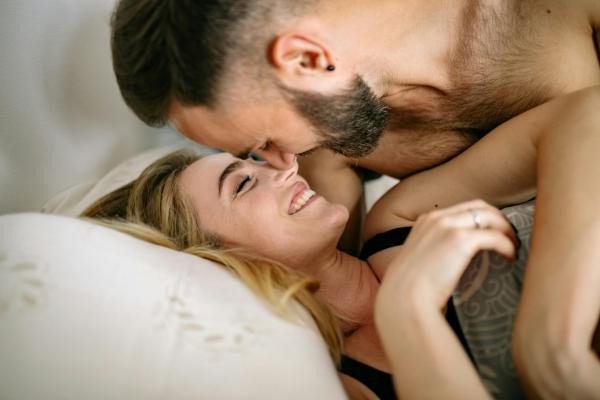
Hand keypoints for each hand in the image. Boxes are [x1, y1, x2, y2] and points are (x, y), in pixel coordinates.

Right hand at [376, 199, 517, 311]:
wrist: (404, 298)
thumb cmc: (409, 289)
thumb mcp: (418, 260)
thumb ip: (433, 250)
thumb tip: (450, 260)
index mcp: (426, 220)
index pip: (463, 208)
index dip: (483, 217)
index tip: (494, 231)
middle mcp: (437, 218)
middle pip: (479, 207)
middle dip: (499, 219)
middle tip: (510, 236)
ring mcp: (448, 227)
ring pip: (490, 217)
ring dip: (507, 230)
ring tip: (514, 246)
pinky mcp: (461, 241)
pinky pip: (495, 237)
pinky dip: (507, 245)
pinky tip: (510, 256)